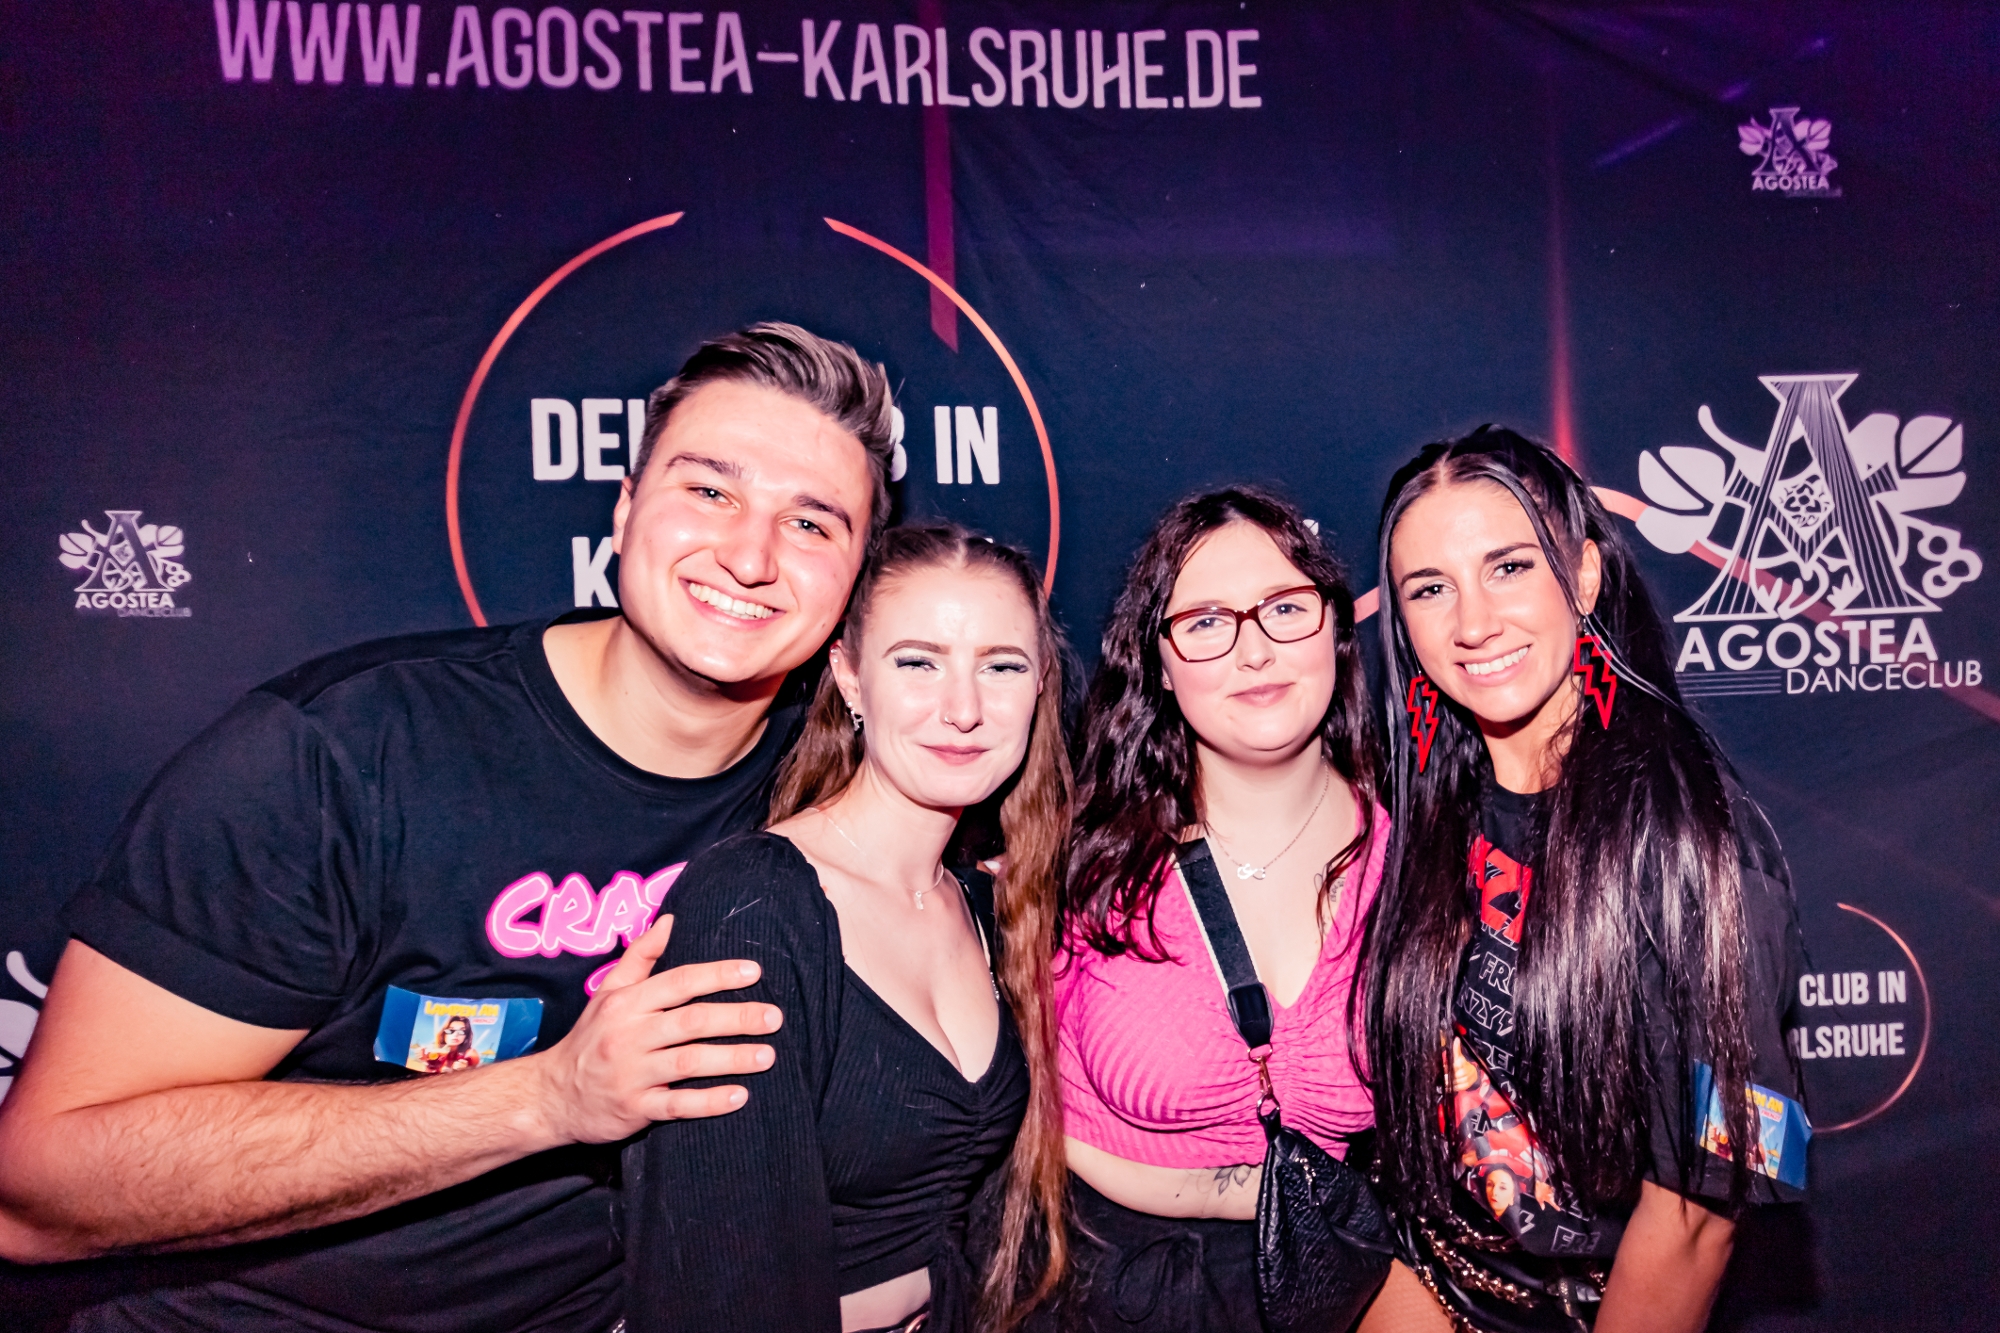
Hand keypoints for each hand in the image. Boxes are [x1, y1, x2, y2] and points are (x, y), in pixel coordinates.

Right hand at [527, 915, 782, 1145]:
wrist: (553, 1096)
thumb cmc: (591, 1037)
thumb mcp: (608, 992)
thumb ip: (641, 956)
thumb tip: (671, 919)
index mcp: (627, 1003)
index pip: (679, 982)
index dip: (718, 975)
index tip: (755, 971)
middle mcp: (629, 1035)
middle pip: (690, 1021)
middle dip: (736, 1018)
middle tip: (774, 1017)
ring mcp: (631, 1074)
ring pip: (688, 1063)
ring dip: (731, 1058)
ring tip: (768, 1055)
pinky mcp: (634, 1109)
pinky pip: (677, 1106)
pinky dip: (709, 1102)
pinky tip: (740, 1096)